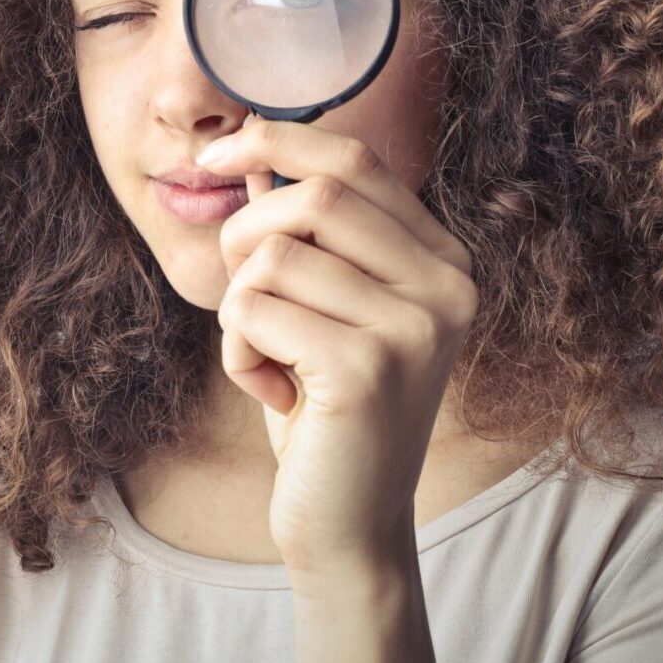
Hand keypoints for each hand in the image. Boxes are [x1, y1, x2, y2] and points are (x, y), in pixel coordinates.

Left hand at [197, 116, 478, 577]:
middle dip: (244, 237)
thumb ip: (299, 232)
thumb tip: (252, 156)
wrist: (349, 522)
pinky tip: (271, 393)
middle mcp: (445, 285)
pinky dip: (236, 350)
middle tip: (243, 296)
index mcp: (442, 258)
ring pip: (271, 256)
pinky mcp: (367, 369)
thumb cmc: (326, 405)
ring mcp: (414, 327)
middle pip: (312, 197)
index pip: (356, 161)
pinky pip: (252, 310)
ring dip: (238, 307)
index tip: (216, 156)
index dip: (276, 140)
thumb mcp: (320, 306)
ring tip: (268, 358)